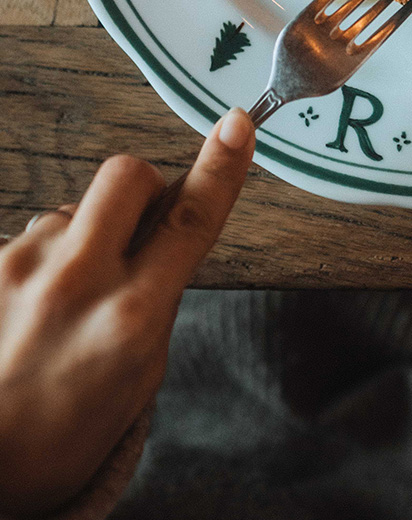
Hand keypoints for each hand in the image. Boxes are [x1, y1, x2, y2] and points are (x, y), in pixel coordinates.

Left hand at [0, 107, 254, 516]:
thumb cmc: (56, 439)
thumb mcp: (137, 380)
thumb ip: (156, 299)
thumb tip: (166, 230)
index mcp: (130, 318)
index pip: (190, 221)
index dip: (222, 167)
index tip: (237, 124)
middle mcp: (75, 283)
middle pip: (128, 176)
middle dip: (143, 188)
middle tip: (135, 229)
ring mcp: (20, 268)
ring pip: (73, 210)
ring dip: (82, 238)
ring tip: (62, 305)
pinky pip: (30, 237)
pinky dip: (41, 262)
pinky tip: (28, 311)